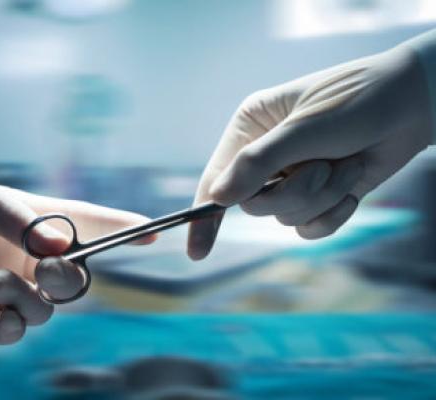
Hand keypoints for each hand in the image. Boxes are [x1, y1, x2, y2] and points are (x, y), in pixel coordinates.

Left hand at [0, 159, 154, 343]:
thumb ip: (13, 217)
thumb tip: (62, 247)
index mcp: (24, 219)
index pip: (83, 223)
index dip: (119, 228)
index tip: (153, 232)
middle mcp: (18, 255)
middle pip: (73, 275)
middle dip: (72, 275)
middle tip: (45, 265)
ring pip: (46, 308)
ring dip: (34, 301)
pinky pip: (9, 333)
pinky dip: (11, 328)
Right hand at [189, 43, 432, 259]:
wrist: (415, 105)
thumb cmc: (358, 100)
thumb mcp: (305, 127)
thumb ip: (259, 163)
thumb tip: (218, 197)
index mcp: (251, 128)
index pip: (218, 177)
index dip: (204, 214)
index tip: (197, 251)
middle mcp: (266, 155)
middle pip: (254, 204)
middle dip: (294, 192)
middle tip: (322, 166)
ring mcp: (292, 177)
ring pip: (285, 217)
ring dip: (323, 196)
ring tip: (345, 163)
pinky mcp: (318, 196)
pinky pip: (310, 228)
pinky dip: (334, 212)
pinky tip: (352, 186)